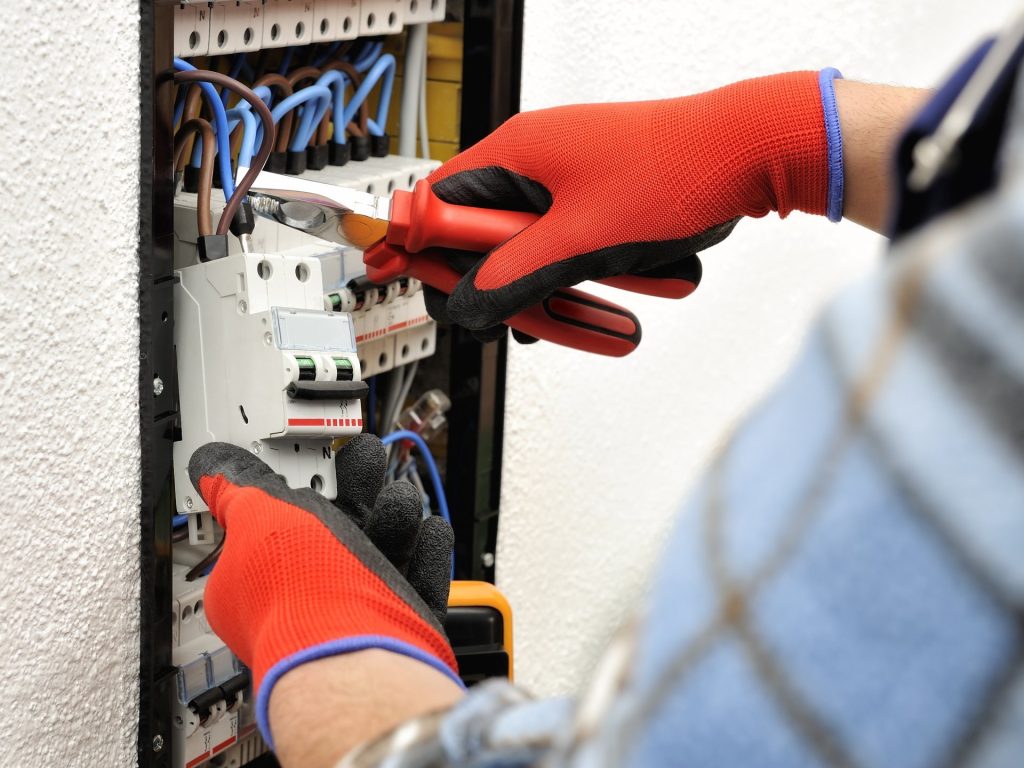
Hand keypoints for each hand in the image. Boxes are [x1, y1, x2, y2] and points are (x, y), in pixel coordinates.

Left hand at [188, 434, 458, 747]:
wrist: (360, 650)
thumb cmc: (303, 593)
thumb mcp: (256, 515)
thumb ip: (236, 487)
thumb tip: (210, 468)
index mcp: (256, 582)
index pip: (269, 529)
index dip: (288, 492)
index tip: (306, 468)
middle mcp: (303, 601)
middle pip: (333, 534)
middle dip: (355, 493)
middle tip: (364, 462)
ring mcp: (352, 616)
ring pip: (378, 554)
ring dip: (392, 520)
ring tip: (398, 500)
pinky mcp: (398, 627)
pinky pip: (415, 581)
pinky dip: (424, 554)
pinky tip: (426, 530)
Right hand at [425, 70, 842, 331]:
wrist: (749, 152)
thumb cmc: (674, 170)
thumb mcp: (579, 239)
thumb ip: (514, 275)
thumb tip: (468, 303)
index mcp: (516, 153)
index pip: (437, 202)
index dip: (420, 248)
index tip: (414, 285)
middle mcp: (535, 162)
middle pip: (483, 236)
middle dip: (504, 286)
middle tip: (517, 320)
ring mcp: (568, 181)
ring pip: (530, 249)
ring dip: (552, 287)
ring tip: (587, 311)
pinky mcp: (598, 199)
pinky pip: (568, 246)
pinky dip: (581, 275)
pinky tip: (611, 296)